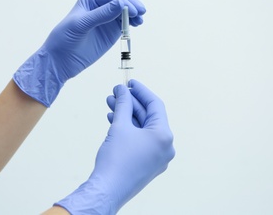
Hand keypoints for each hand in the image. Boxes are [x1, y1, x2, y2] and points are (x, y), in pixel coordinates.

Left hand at [13, 0, 145, 106]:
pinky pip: (124, 24)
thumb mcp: (81, 24)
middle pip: (121, 1)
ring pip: (125, 12)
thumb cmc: (64, 39)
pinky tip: (136, 25)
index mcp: (90, 0)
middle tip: (140, 12)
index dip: (123, 1)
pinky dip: (132, 23)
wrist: (61, 60)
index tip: (131, 11)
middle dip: (131, 5)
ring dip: (134, 14)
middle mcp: (100, 7)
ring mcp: (107, 20)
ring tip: (140, 21)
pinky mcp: (111, 32)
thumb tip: (120, 4)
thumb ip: (101, 15)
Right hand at [55, 80, 174, 213]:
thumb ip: (122, 104)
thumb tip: (122, 90)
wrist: (107, 190)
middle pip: (149, 116)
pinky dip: (129, 130)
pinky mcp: (148, 163)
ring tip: (110, 104)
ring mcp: (158, 157)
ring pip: (143, 129)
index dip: (141, 91)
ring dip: (127, 115)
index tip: (130, 83)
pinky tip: (114, 120)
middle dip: (130, 103)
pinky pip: (141, 140)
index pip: (155, 105)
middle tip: (116, 92)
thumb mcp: (119, 126)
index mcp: (164, 136)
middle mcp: (165, 146)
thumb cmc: (115, 159)